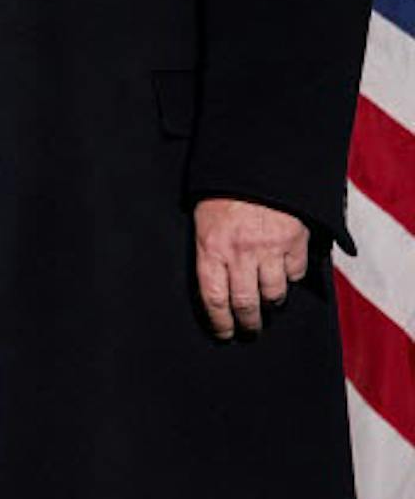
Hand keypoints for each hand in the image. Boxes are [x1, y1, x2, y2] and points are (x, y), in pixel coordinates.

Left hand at [194, 197, 310, 338]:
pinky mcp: (294, 242)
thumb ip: (209, 252)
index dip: (219, 322)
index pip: (213, 299)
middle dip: (248, 323)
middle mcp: (240, 253)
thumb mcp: (203, 221)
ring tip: (268, 306)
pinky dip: (290, 278)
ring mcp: (270, 248)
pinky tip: (284, 276)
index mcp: (211, 248)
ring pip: (273, 294)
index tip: (223, 333)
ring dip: (271, 304)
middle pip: (245, 304)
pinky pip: (295, 274)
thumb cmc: (223, 193)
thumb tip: (214, 286)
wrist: (257, 165)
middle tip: (249, 330)